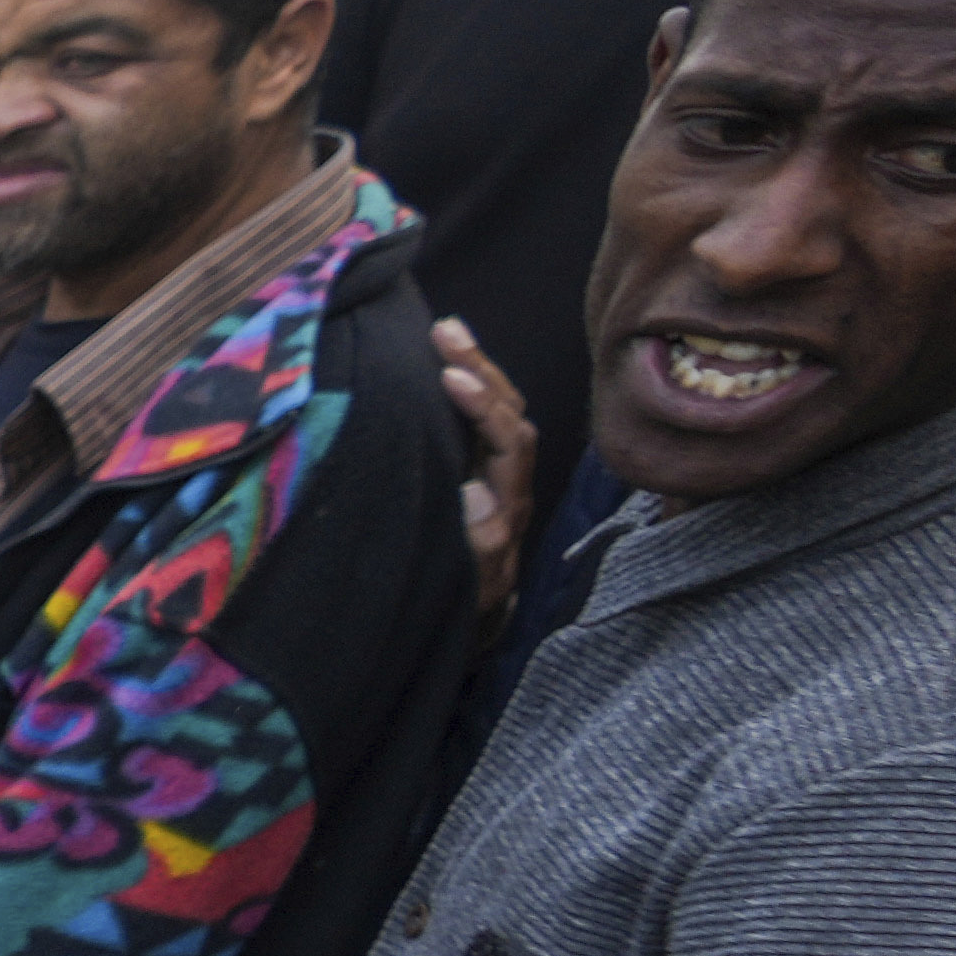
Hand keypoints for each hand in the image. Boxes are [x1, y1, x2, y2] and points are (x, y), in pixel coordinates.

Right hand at [437, 319, 540, 611]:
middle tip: (445, 331)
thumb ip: (479, 543)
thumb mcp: (468, 585)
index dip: (482, 407)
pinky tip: (445, 363)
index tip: (450, 378)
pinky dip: (466, 388)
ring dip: (475, 367)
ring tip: (445, 331)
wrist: (470, 624)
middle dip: (480, 368)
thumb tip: (475, 492)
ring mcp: (496, 475)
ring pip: (498, 411)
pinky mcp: (477, 472)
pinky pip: (480, 421)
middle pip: (509, 412)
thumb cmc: (462, 605)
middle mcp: (511, 483)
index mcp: (509, 505)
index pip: (507, 441)